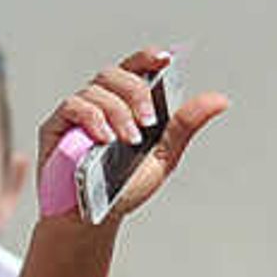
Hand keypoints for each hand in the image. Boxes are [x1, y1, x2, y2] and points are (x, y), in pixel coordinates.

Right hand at [30, 47, 227, 232]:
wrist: (93, 220)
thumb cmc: (123, 186)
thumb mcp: (163, 155)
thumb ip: (185, 125)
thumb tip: (220, 100)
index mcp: (125, 103)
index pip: (135, 68)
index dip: (148, 57)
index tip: (164, 59)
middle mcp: (99, 102)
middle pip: (114, 74)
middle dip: (135, 92)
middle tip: (147, 122)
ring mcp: (76, 113)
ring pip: (96, 90)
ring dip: (117, 111)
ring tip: (128, 140)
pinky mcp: (55, 128)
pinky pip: (73, 107)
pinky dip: (91, 117)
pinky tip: (103, 138)